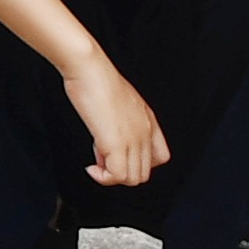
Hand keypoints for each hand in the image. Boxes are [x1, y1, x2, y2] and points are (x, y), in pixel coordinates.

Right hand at [62, 49, 171, 188]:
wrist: (90, 69)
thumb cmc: (98, 79)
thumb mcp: (118, 102)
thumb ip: (119, 123)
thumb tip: (106, 141)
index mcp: (148, 121)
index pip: (159, 157)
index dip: (137, 163)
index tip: (119, 157)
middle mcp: (144, 132)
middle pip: (144, 172)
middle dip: (121, 172)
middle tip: (103, 160)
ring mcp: (133, 139)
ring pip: (133, 179)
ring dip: (112, 177)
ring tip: (97, 164)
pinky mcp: (116, 143)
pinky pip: (117, 176)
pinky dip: (103, 178)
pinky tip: (91, 168)